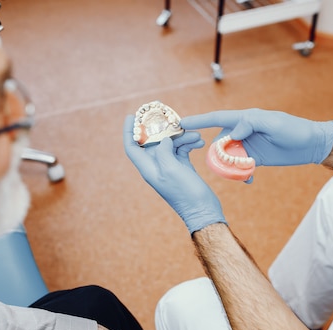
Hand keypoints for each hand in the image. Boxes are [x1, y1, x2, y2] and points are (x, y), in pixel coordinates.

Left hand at [123, 114, 225, 233]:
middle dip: (162, 128)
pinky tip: (199, 142)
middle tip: (170, 116)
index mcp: (148, 168)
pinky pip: (182, 149)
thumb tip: (164, 139)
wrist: (203, 210)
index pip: (132, 147)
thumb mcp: (171, 169)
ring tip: (196, 135)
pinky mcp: (182, 167)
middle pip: (153, 141)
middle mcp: (156, 166)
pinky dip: (189, 143)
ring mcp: (169, 167)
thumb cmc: (185, 193)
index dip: (129, 131)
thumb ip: (163, 151)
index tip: (132, 116)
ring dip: (182, 136)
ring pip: (170, 143)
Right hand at [181, 109, 332, 165]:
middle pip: (220, 142)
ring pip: (229, 157)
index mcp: (245, 119)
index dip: (198, 121)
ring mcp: (248, 145)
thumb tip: (231, 133)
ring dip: (230, 167)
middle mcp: (243, 131)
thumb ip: (251, 124)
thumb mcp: (274, 124)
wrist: (312, 144)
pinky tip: (249, 179)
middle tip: (221, 165)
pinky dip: (242, 174)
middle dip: (216, 154)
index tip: (181, 124)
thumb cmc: (295, 129)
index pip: (217, 119)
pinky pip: (240, 166)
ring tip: (240, 173)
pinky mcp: (255, 157)